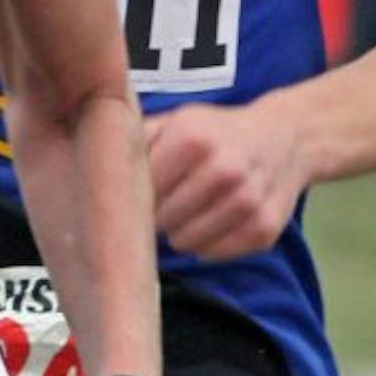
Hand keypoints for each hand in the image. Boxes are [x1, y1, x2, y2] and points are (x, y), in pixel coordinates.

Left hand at [145, 100, 308, 260]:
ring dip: (177, 232)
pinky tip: (207, 222)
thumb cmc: (214, 132)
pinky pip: (213, 254)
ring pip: (184, 242)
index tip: (132, 193)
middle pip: (160, 218)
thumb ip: (134, 138)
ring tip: (183, 212)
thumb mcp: (175, 121)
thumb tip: (89, 161)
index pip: (141, 187)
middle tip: (161, 205)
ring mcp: (248, 201)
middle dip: (154, 215)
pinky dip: (204, 244)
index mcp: (192, 138)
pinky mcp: (265, 229)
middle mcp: (223, 169)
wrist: (285, 139)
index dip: (131, 195)